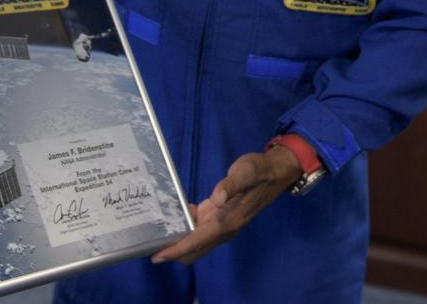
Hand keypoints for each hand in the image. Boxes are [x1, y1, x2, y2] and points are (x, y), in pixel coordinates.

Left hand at [151, 146, 302, 264]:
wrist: (275, 171)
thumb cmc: (259, 170)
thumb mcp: (245, 172)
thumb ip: (230, 185)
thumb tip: (216, 199)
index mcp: (228, 221)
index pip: (197, 241)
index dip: (176, 250)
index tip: (157, 256)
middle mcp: (225, 228)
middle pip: (195, 249)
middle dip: (174, 251)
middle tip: (151, 244)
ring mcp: (223, 224)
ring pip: (197, 241)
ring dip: (180, 240)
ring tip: (158, 232)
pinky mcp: (222, 216)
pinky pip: (201, 228)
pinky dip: (188, 227)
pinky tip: (176, 215)